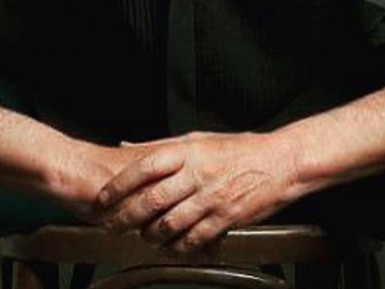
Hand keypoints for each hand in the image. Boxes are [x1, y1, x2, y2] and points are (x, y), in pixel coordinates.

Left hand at [94, 131, 303, 252]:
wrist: (281, 162)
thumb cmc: (239, 149)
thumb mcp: (198, 138)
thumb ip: (161, 145)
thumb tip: (127, 146)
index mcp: (189, 151)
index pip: (144, 167)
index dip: (119, 185)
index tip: (102, 198)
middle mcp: (198, 174)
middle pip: (152, 199)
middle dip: (126, 217)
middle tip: (111, 225)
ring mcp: (212, 198)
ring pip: (170, 224)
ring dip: (149, 235)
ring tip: (141, 236)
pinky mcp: (226, 217)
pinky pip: (194, 238)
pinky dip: (177, 246)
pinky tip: (170, 245)